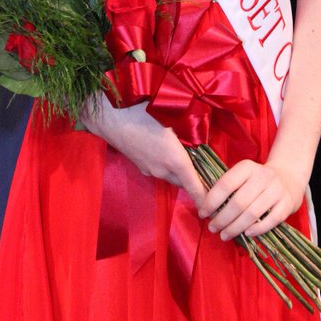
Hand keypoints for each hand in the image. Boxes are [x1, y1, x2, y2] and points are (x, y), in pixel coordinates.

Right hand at [78, 98, 205, 207]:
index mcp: (174, 160)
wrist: (107, 116)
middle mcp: (162, 170)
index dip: (204, 198)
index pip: (194, 186)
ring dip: (181, 172)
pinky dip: (168, 166)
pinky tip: (168, 150)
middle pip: (184, 182)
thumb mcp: (171, 116)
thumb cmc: (141, 111)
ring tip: (191, 159)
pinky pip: (159, 170)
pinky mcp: (139, 164)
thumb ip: (188, 126)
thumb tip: (202, 129)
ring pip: (171, 175)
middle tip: (209, 173)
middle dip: (195, 181)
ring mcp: (148, 169)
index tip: (213, 209)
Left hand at [197, 160, 304, 241]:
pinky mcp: (287, 203)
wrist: (288, 176)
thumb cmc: (257, 180)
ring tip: (225, 235)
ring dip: (235, 227)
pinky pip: (270, 220)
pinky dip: (257, 229)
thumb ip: (228, 188)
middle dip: (222, 219)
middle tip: (213, 228)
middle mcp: (263, 176)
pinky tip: (246, 234)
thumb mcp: (243, 176)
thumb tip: (205, 209)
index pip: (225, 184)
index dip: (212, 201)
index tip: (203, 213)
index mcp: (247, 167)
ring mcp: (277, 190)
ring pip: (253, 213)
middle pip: (238, 202)